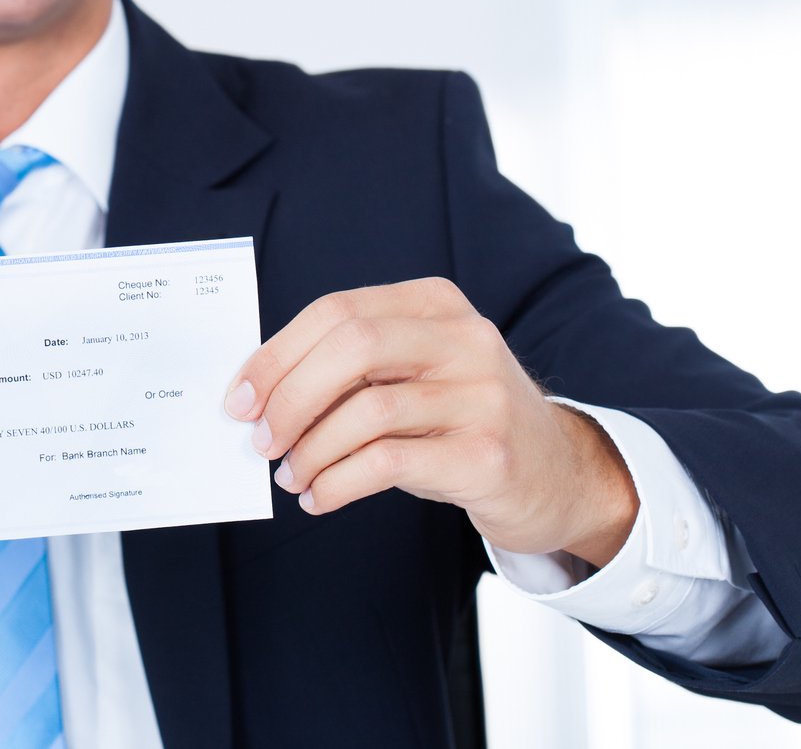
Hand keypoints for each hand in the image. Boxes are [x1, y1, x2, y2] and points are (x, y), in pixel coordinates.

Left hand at [223, 278, 637, 563]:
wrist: (561, 473)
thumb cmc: (463, 419)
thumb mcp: (417, 372)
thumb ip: (352, 368)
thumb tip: (258, 395)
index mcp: (436, 303)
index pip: (337, 311)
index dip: (276, 355)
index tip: (239, 398)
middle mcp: (465, 338)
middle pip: (351, 347)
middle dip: (288, 397)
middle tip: (260, 440)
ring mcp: (482, 395)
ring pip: (366, 411)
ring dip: (310, 450)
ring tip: (291, 476)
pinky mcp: (487, 455)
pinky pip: (389, 463)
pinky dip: (339, 482)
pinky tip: (321, 497)